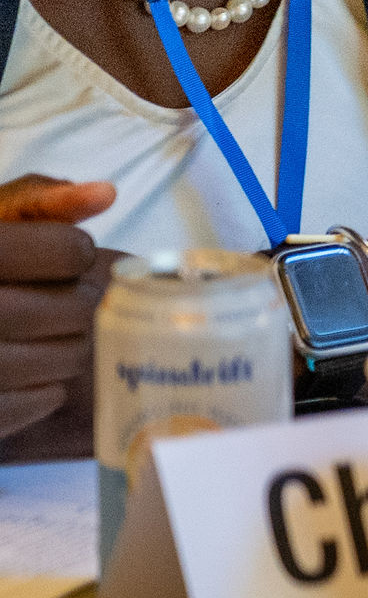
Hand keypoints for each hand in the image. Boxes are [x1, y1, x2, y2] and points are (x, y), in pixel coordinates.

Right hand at [0, 177, 113, 448]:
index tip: (68, 254)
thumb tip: (105, 193)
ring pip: (57, 358)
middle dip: (77, 301)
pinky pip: (31, 404)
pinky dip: (44, 389)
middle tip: (66, 299)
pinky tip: (31, 371)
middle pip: (67, 308)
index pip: (64, 249)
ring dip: (68, 346)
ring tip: (50, 334)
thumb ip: (39, 200)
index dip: (75, 250)